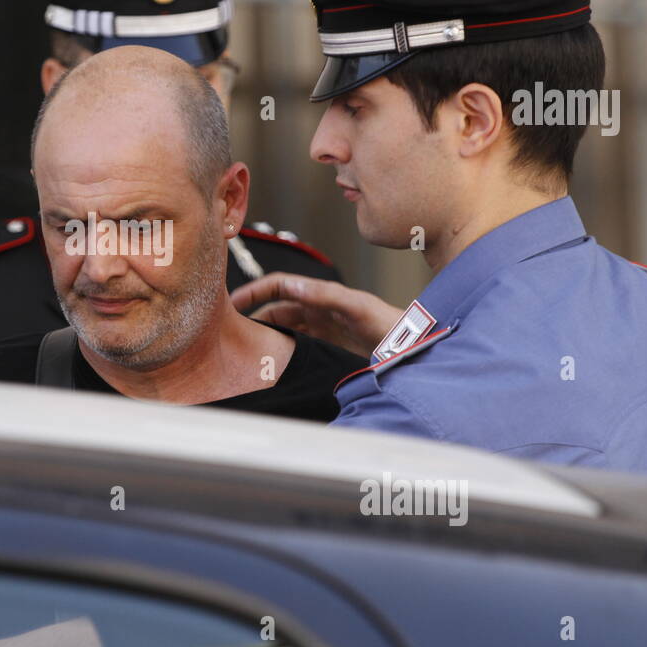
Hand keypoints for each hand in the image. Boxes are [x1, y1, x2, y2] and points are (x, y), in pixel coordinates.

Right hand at [230, 273, 403, 358]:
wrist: (416, 349)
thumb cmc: (393, 326)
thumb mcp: (358, 307)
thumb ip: (326, 295)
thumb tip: (291, 284)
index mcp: (323, 295)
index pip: (280, 285)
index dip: (255, 291)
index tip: (233, 304)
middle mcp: (320, 308)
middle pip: (277, 308)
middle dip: (253, 316)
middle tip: (231, 332)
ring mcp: (324, 327)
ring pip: (285, 328)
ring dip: (267, 335)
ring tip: (247, 351)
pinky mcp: (329, 344)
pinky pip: (297, 344)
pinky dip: (282, 350)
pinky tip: (273, 362)